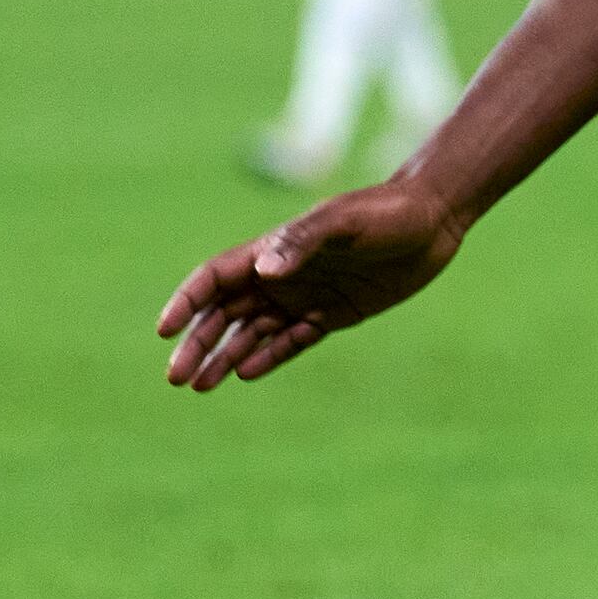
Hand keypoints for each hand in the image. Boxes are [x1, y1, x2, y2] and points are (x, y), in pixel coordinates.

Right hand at [158, 181, 468, 390]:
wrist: (433, 220)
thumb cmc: (385, 213)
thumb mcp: (343, 222)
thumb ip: (302, 242)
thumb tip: (263, 270)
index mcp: (273, 249)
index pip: (214, 278)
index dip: (186, 303)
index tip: (165, 330)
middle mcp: (281, 275)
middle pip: (224, 313)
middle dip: (197, 343)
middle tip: (176, 377)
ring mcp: (305, 296)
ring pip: (252, 332)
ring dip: (225, 357)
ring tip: (200, 385)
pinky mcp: (333, 314)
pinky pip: (291, 340)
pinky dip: (268, 356)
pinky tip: (246, 374)